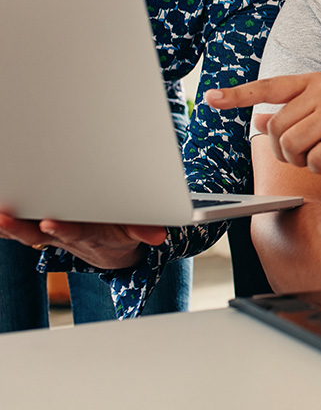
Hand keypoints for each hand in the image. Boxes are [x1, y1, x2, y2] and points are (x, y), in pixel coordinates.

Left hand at [0, 210, 165, 269]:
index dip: (63, 229)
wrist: (106, 250)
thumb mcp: (136, 232)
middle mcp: (62, 237)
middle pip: (37, 234)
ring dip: (5, 225)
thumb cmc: (118, 233)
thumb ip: (144, 230)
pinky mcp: (36, 228)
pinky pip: (13, 229)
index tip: (50, 223)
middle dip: (20, 227)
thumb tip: (158, 236)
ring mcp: (47, 235)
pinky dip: (1, 224)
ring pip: (20, 232)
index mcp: (89, 234)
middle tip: (5, 217)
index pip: (75, 232)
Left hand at [205, 73, 320, 172]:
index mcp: (316, 81)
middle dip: (283, 149)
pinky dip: (320, 169)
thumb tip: (258, 117)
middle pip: (277, 127)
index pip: (269, 86)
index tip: (210, 98)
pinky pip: (316, 160)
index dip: (238, 95)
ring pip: (292, 145)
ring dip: (300, 160)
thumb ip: (296, 109)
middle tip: (303, 154)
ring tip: (319, 158)